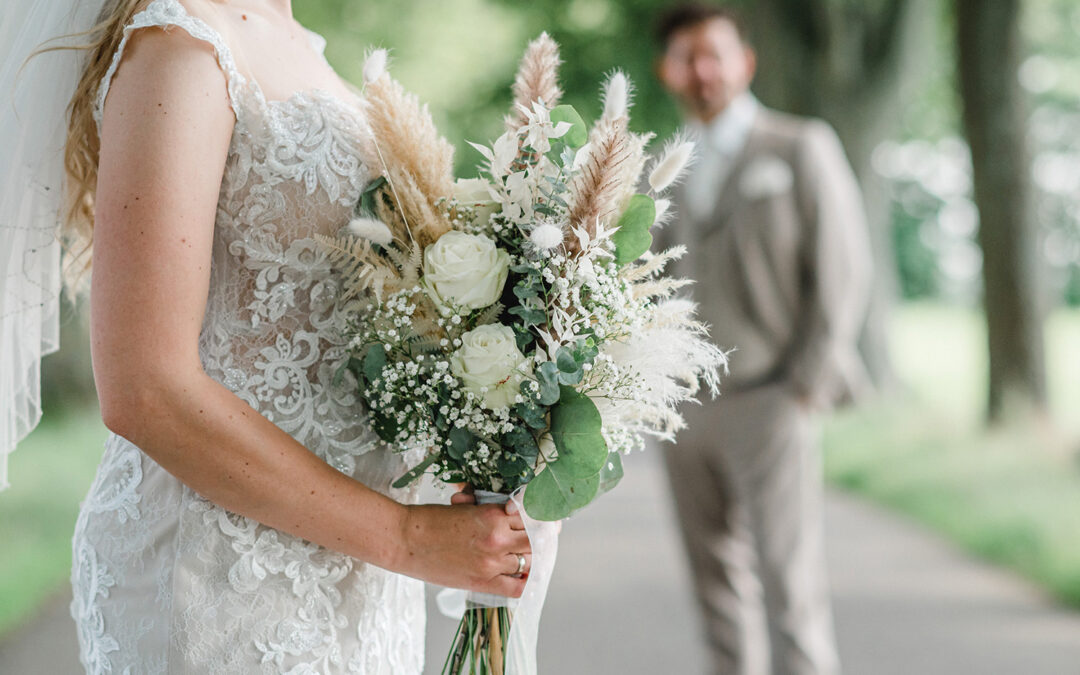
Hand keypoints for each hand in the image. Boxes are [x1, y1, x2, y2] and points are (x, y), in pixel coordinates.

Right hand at [393, 499, 531, 596]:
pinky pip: (516, 587)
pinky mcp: (482, 582)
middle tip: (542, 539)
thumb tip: (508, 510)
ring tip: (528, 556)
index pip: (531, 517)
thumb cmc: (430, 519)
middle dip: (541, 538)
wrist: (404, 539)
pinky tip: (522, 577)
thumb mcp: (464, 506)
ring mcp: (491, 562)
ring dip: (530, 559)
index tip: (545, 521)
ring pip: (529, 562)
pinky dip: (524, 583)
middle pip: (536, 540)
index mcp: (493, 514)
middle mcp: (497, 538)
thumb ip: (488, 508)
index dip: (541, 519)